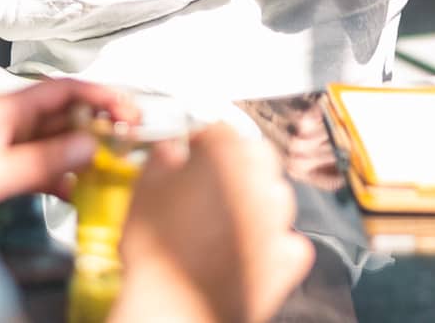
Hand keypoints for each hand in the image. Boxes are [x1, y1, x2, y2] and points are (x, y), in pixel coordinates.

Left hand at [0, 78, 135, 218]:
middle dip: (98, 123)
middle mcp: (8, 121)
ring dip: (83, 152)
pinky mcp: (0, 168)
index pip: (63, 89)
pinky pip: (41, 165)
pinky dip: (61, 176)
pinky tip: (74, 191)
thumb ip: (40, 160)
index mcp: (6, 109)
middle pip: (64, 114)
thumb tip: (86, 146)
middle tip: (129, 138)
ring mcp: (5, 144)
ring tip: (109, 166)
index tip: (127, 107)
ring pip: (56, 141)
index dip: (99, 94)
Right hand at [114, 126, 314, 322]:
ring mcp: (277, 222)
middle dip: (238, 164)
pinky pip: (291, 241)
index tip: (192, 151)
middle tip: (212, 181)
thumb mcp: (144, 191)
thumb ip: (161, 159)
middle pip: (258, 158)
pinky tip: (254, 247)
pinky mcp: (285, 260)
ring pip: (278, 196)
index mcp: (225, 156)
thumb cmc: (158, 251)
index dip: (203, 140)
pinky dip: (278, 242)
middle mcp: (258, 183)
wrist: (174, 308)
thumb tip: (169, 151)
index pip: (221, 129)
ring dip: (259, 199)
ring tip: (230, 215)